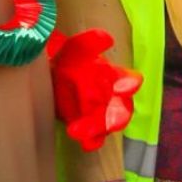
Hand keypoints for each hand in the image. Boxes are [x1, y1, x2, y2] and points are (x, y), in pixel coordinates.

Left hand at [46, 29, 140, 150]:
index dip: (129, 84)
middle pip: (123, 109)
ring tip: (77, 131)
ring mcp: (102, 115)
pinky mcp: (90, 128)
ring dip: (98, 129)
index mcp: (113, 77)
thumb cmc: (69, 61)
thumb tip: (107, 39)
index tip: (128, 86)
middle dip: (117, 116)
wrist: (51, 78)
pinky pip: (96, 138)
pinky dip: (92, 141)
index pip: (127, 81)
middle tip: (110, 122)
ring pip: (108, 125)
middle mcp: (112, 98)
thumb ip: (91, 43)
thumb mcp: (76, 48)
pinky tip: (84, 142)